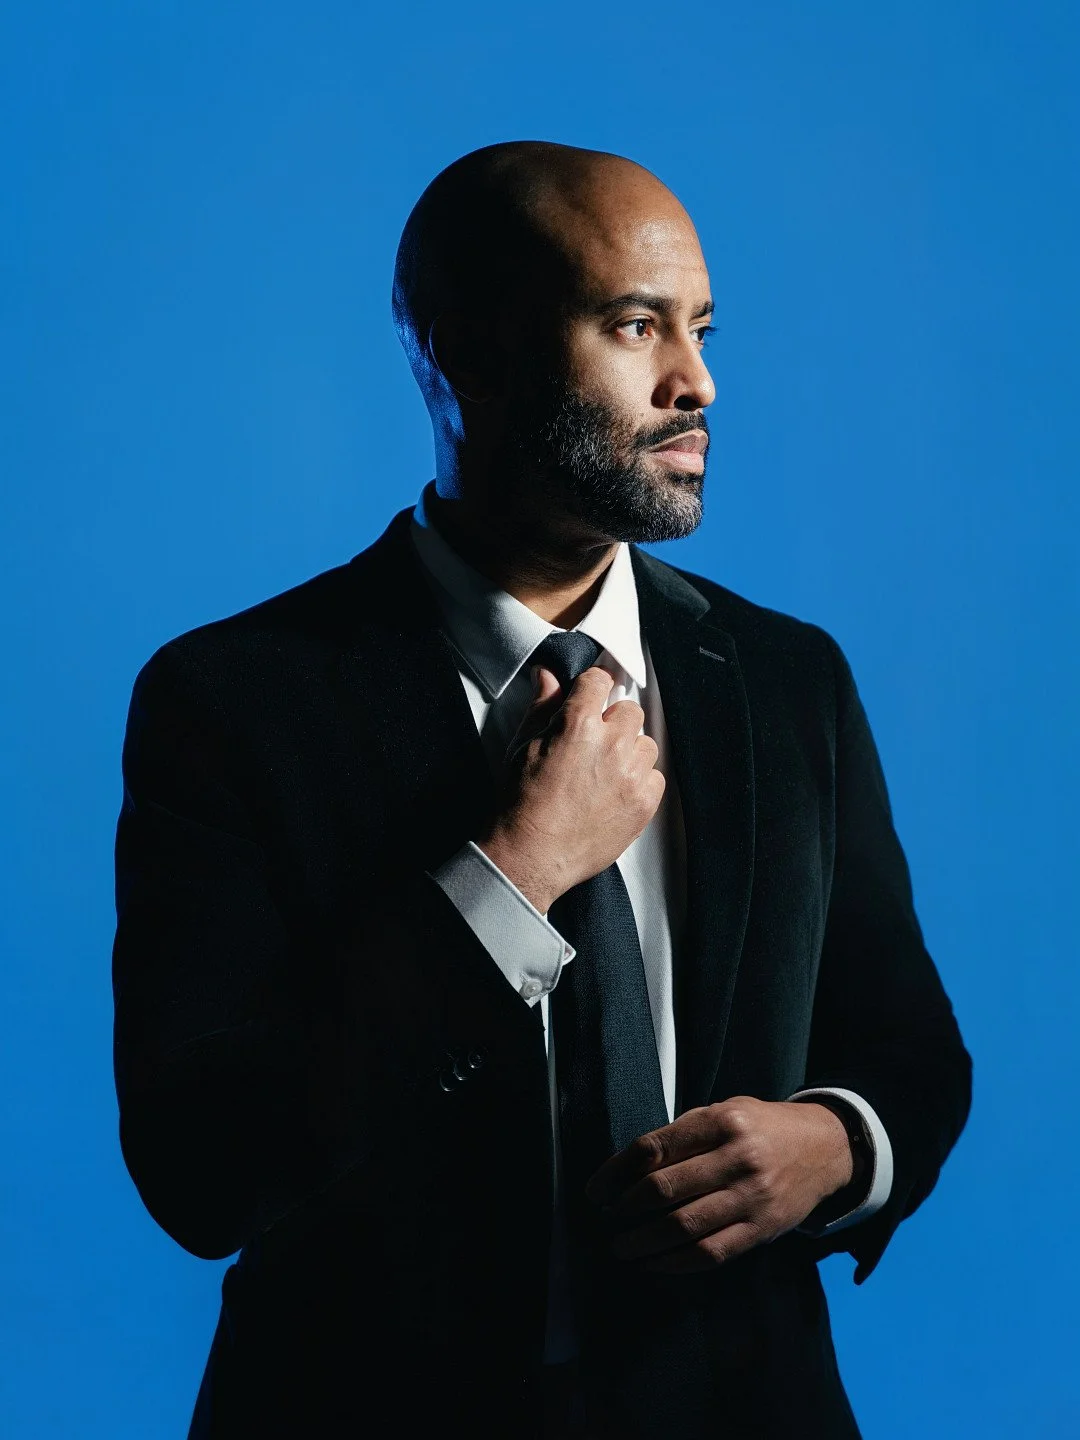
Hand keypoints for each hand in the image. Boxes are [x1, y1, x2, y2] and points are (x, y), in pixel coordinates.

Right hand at [474, 663, 665, 912]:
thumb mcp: (524, 745)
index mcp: (578, 725)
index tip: (590, 698)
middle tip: (593, 743)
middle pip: (630, 711)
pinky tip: (615, 792)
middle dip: (613, 721)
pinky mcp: (644, 802)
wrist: (533, 854)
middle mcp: (611, 745)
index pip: (599, 681)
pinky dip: (639, 781)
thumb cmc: (523, 802)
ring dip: (629, 751)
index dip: (592, 689)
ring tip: (604, 772)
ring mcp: (631, 775)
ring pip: (645, 743)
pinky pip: (655, 777)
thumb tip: (548, 675)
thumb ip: (543, 705)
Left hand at [583, 1097, 854, 1273]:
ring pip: (684, 1226)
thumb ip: (684, 1133)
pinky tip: (655, 1263)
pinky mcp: (763, 1229)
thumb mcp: (725, 1110)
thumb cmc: (762, 1127)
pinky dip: (676, 1262)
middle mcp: (737, 1158)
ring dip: (643, 1242)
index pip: (654, 1148)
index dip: (616, 1172)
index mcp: (721, 1122)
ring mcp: (752, 1197)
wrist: (824, 1148)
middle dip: (625, 1209)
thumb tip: (631, 1166)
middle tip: (606, 1219)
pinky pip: (711, 1253)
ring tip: (622, 1247)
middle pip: (664, 1189)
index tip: (596, 1190)